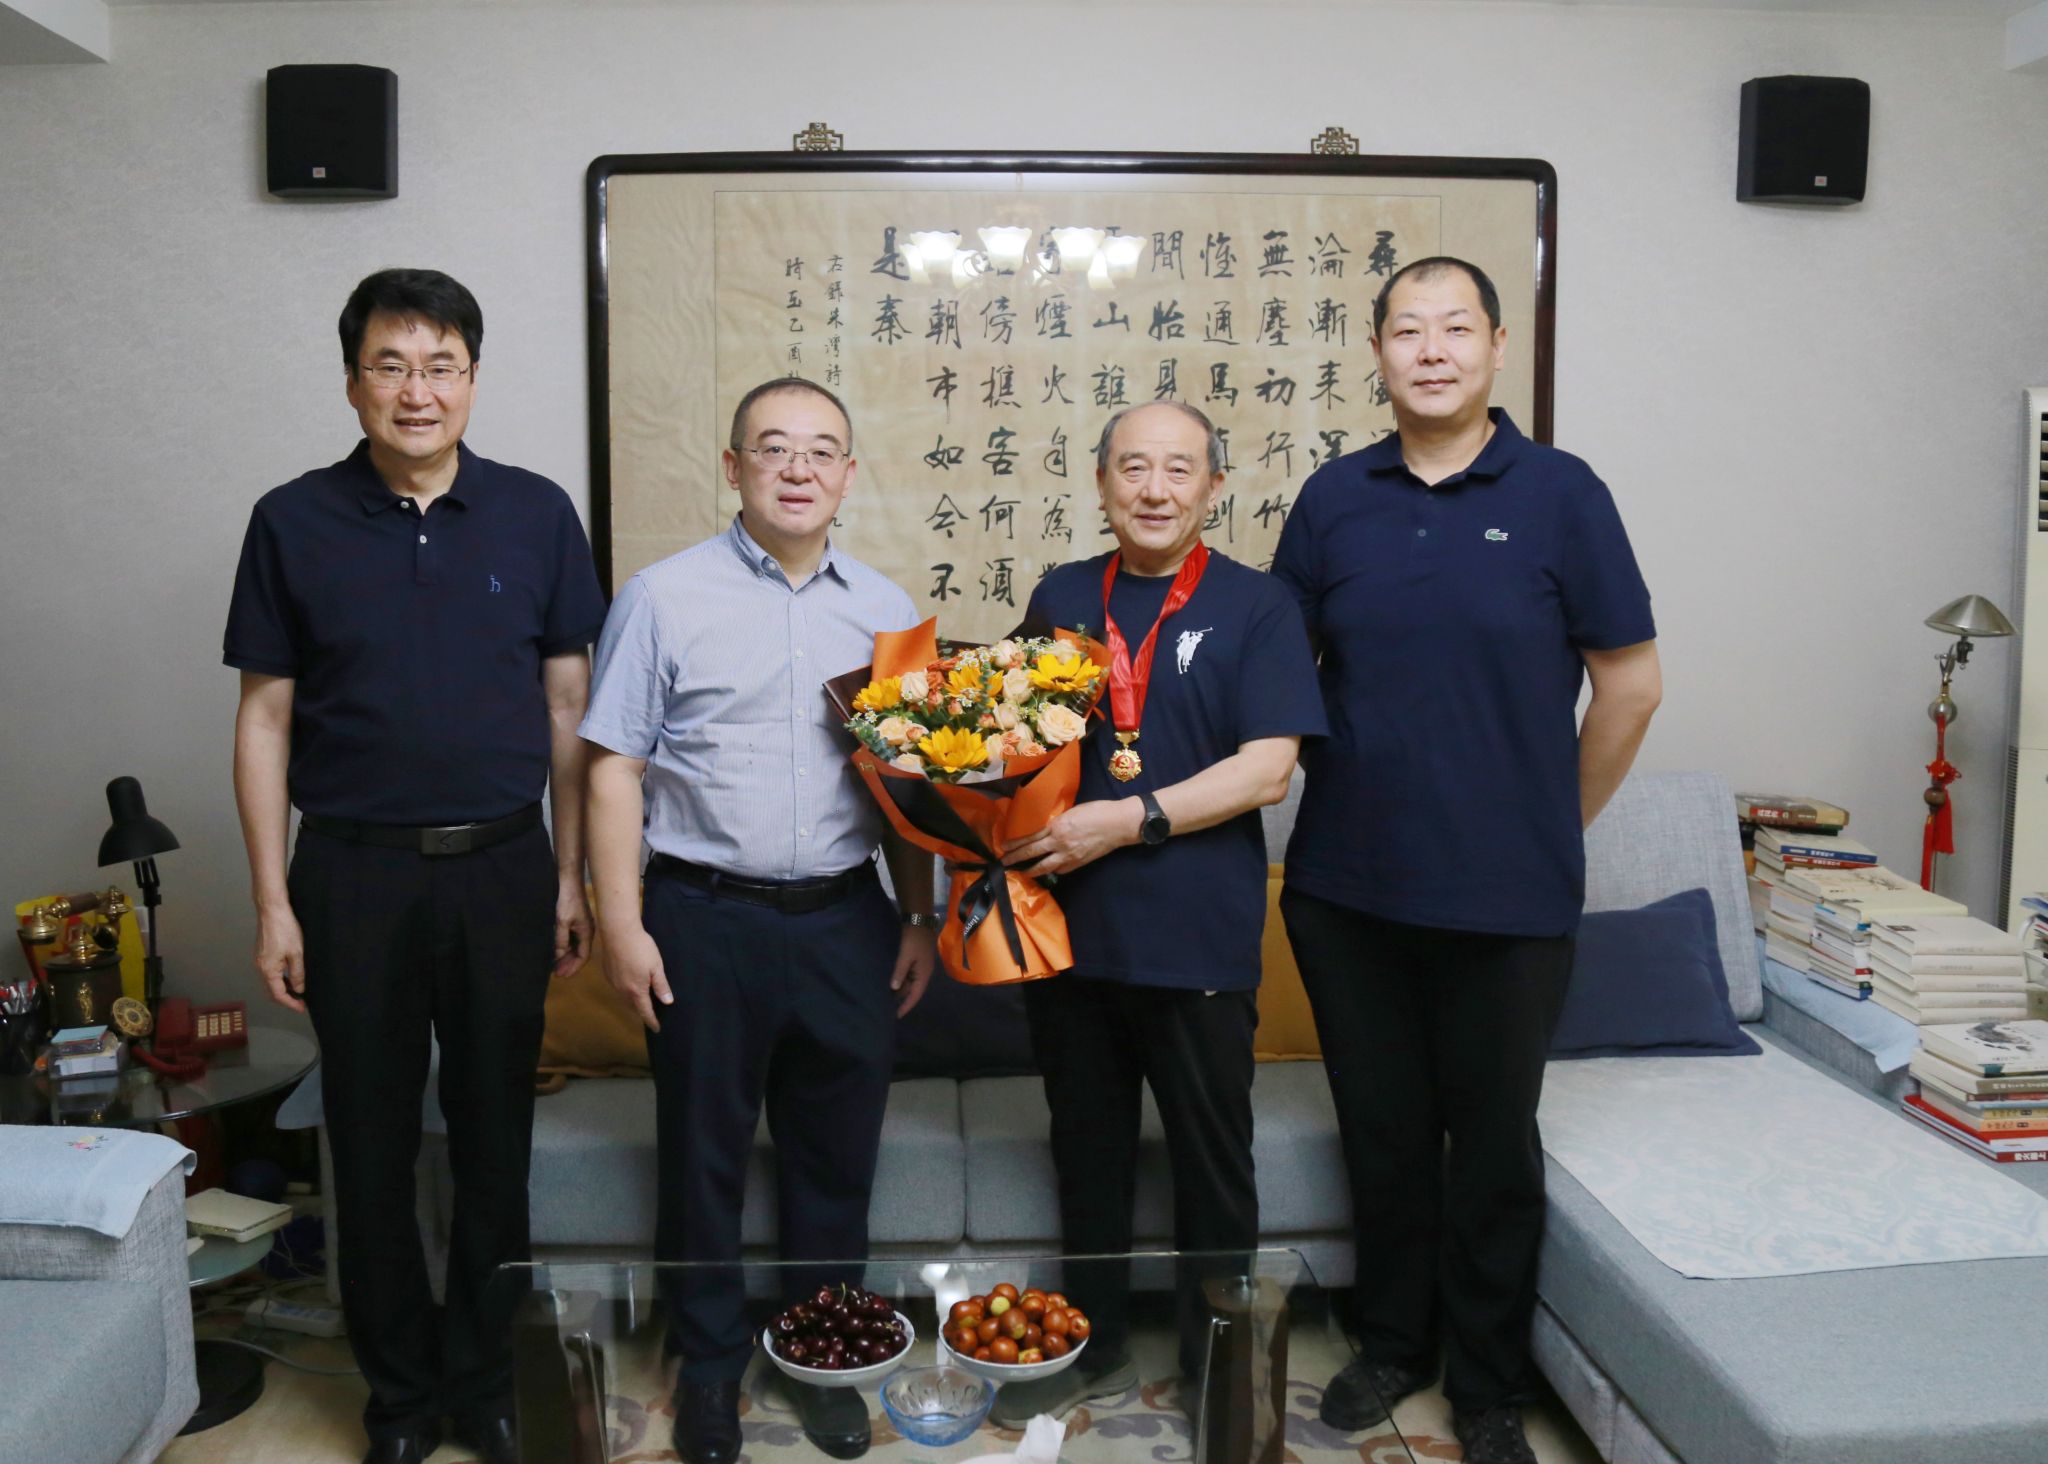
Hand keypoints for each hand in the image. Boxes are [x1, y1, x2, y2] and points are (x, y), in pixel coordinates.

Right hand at [253, 902, 306, 1013]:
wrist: (272, 910)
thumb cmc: (285, 929)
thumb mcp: (297, 953)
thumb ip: (298, 973)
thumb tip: (299, 989)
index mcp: (268, 970)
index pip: (278, 994)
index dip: (290, 1003)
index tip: (302, 1008)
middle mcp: (260, 967)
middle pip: (271, 990)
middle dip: (286, 998)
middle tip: (301, 1002)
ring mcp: (259, 960)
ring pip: (270, 982)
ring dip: (283, 988)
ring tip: (298, 991)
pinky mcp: (262, 954)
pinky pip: (270, 972)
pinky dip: (280, 978)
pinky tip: (291, 976)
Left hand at [554, 875, 593, 977]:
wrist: (570, 882)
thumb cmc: (567, 900)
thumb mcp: (561, 922)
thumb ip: (560, 940)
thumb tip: (558, 956)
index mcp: (587, 932)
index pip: (582, 957)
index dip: (572, 968)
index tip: (562, 976)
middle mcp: (587, 931)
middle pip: (579, 954)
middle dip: (568, 965)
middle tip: (556, 974)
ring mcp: (583, 927)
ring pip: (576, 947)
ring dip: (566, 957)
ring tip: (555, 966)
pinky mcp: (578, 922)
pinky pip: (573, 940)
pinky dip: (566, 947)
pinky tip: (557, 951)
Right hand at [604, 924, 672, 1031]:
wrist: (618, 932)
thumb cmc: (641, 948)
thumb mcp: (657, 967)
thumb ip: (661, 986)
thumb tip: (667, 1002)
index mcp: (636, 990)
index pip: (645, 1011)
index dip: (652, 1021)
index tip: (657, 1029)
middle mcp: (622, 990)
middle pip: (633, 1006)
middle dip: (642, 1011)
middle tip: (652, 1013)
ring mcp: (613, 981)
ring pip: (624, 997)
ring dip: (633, 1000)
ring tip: (643, 999)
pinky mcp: (608, 972)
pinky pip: (618, 987)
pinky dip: (626, 990)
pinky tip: (631, 982)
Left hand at [891, 922, 938, 1017]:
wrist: (919, 920)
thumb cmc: (913, 939)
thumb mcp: (905, 956)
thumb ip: (900, 972)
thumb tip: (894, 989)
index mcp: (924, 974)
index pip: (915, 995)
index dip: (906, 1006)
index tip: (896, 1016)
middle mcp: (924, 973)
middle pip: (913, 991)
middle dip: (902, 1000)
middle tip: (888, 1009)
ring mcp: (920, 967)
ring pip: (910, 983)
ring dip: (901, 990)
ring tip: (888, 998)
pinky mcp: (915, 960)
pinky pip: (908, 975)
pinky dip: (900, 980)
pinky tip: (892, 983)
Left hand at [1001, 798, 1141, 877]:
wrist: (1118, 824)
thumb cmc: (1097, 811)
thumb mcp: (1072, 812)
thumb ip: (1057, 822)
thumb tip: (1048, 829)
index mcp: (1056, 827)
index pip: (1030, 837)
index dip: (1015, 844)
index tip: (1004, 847)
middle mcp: (1059, 843)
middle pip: (1032, 853)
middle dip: (1016, 859)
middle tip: (1005, 863)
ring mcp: (1069, 855)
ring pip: (1044, 867)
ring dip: (1031, 870)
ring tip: (1022, 872)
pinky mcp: (1078, 863)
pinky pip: (1061, 869)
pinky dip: (1053, 870)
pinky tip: (1048, 870)